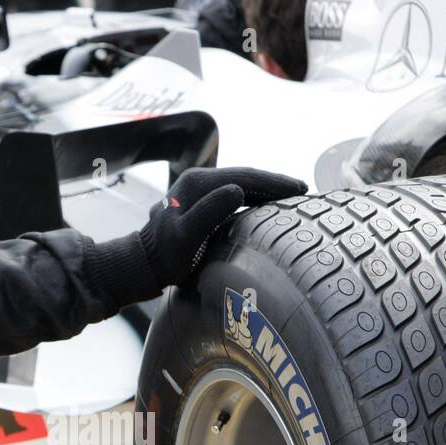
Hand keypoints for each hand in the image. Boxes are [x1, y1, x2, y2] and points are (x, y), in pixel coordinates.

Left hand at [86, 166, 307, 306]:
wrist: (142, 266)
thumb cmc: (164, 257)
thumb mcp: (186, 237)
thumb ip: (209, 212)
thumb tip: (237, 190)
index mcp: (198, 183)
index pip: (245, 177)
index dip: (274, 182)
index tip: (300, 188)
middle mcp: (197, 180)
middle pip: (245, 177)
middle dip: (274, 183)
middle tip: (303, 191)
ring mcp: (197, 191)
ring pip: (239, 185)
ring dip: (265, 190)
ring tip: (291, 197)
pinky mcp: (198, 204)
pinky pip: (231, 196)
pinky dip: (251, 199)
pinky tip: (265, 207)